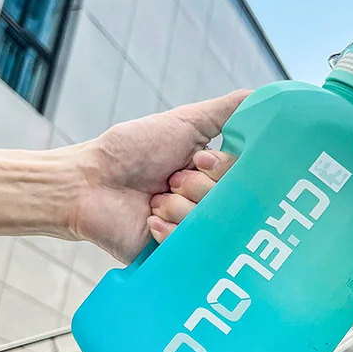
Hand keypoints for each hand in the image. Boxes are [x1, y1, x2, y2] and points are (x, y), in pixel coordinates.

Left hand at [69, 91, 247, 262]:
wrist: (86, 184)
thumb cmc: (130, 150)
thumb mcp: (184, 122)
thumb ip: (228, 110)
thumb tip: (266, 96)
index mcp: (215, 174)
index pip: (244, 177)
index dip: (222, 170)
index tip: (196, 161)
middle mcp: (209, 202)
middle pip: (230, 202)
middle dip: (196, 187)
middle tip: (169, 180)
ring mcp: (194, 230)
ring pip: (211, 224)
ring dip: (178, 208)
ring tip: (154, 201)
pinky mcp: (177, 255)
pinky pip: (192, 246)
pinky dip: (168, 230)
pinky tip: (149, 221)